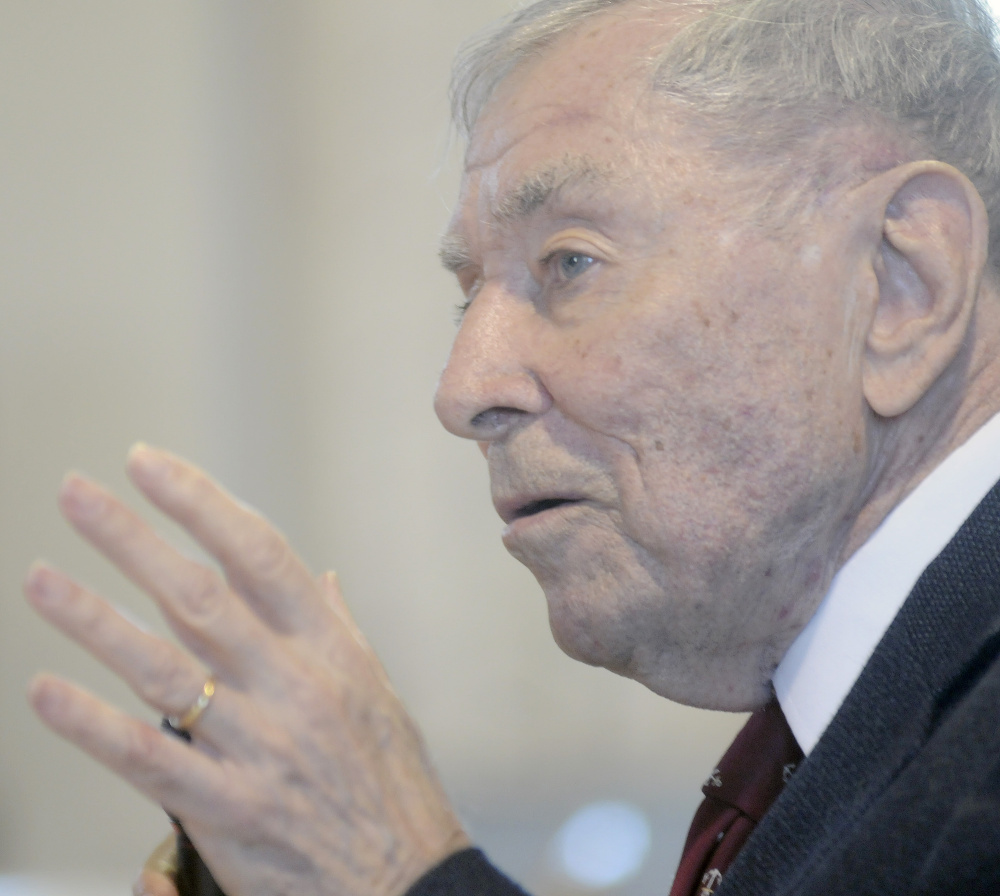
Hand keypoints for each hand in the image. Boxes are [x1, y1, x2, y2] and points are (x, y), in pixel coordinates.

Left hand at [27, 445, 469, 895]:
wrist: (409, 880)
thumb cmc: (391, 780)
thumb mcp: (378, 691)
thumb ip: (339, 628)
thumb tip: (319, 576)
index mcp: (331, 649)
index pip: (261, 554)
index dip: (202, 503)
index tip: (150, 465)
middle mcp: (292, 686)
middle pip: (201, 597)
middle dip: (133, 539)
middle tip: (77, 493)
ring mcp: (257, 747)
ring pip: (163, 668)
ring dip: (95, 620)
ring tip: (40, 577)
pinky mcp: (226, 809)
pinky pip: (147, 757)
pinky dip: (92, 723)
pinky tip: (46, 691)